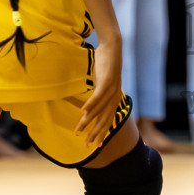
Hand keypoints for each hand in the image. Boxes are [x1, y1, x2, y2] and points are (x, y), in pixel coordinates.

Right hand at [77, 31, 125, 145]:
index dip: (102, 134)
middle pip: (104, 120)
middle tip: (88, 145)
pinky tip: (84, 113)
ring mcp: (111, 90)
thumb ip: (97, 95)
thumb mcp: (101, 83)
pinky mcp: (107, 81)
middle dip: (95, 133)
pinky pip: (98, 96)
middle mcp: (114, 98)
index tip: (95, 146)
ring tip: (79, 130)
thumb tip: (89, 104)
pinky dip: (91, 105)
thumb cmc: (105, 66)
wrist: (112, 48)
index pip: (107, 121)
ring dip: (88, 121)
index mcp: (114, 100)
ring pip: (99, 110)